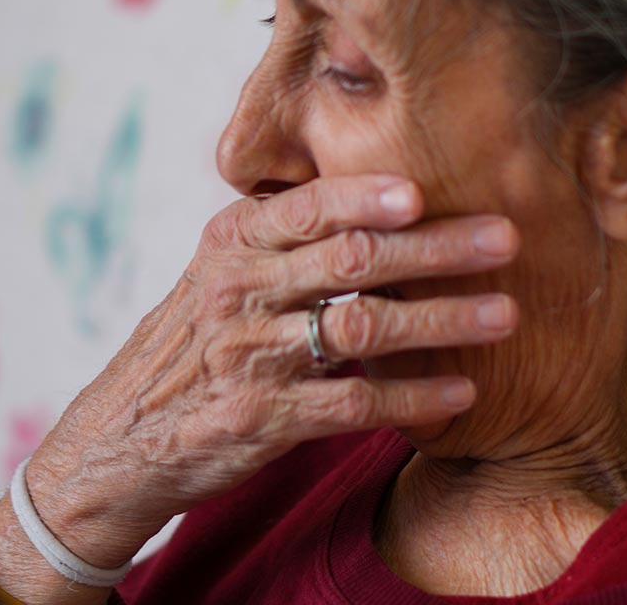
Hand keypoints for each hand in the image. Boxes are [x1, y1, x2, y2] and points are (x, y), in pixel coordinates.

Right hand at [0, 174, 518, 600]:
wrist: (122, 436)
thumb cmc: (192, 341)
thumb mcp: (218, 272)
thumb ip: (283, 237)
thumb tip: (381, 194)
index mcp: (232, 243)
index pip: (308, 207)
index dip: (368, 196)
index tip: (426, 190)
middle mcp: (240, 291)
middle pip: (351, 259)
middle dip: (436, 248)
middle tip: (504, 240)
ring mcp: (251, 356)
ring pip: (363, 327)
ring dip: (442, 319)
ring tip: (503, 314)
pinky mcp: (264, 419)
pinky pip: (354, 402)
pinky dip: (413, 396)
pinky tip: (460, 391)